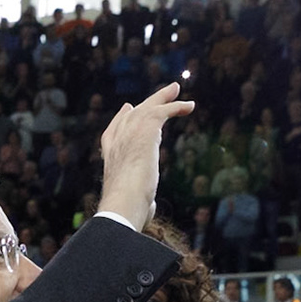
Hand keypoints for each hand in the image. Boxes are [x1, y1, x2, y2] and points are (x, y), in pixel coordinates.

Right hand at [98, 83, 194, 224]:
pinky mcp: (144, 132)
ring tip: (177, 89)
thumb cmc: (126, 211)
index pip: (113, 133)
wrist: (122, 206)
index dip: (120, 120)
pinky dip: (176, 107)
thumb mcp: (132, 202)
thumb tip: (146, 212)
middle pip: (130, 116)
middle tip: (161, 93)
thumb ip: (141, 201)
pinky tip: (189, 107)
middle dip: (146, 103)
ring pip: (146, 108)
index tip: (127, 109)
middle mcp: (117, 144)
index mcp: (110, 159)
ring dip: (163, 98)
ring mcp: (128, 136)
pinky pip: (162, 112)